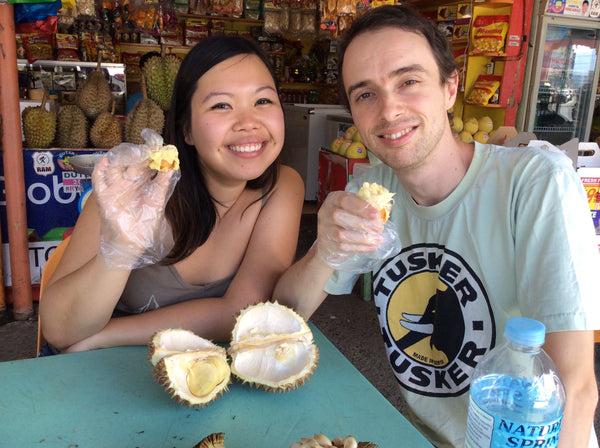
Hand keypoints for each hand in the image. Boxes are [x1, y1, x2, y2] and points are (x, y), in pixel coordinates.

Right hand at [92, 145, 177, 268]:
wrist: (130, 243)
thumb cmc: (144, 224)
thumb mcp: (157, 203)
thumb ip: (163, 185)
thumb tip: (172, 166)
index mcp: (143, 183)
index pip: (147, 163)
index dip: (152, 152)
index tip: (159, 142)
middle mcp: (128, 182)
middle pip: (132, 162)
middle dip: (140, 152)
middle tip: (148, 144)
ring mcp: (115, 187)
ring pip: (114, 165)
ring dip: (121, 156)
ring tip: (132, 151)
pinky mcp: (104, 196)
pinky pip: (99, 178)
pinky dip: (100, 168)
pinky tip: (106, 160)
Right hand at [316, 191, 384, 267]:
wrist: (330, 240)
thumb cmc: (347, 220)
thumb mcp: (357, 209)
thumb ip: (371, 206)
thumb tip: (387, 205)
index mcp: (334, 199)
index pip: (345, 200)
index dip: (361, 207)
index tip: (375, 214)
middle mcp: (326, 212)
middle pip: (339, 216)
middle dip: (362, 223)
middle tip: (379, 228)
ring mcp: (324, 229)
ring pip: (341, 234)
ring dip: (362, 238)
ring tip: (377, 239)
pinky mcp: (327, 244)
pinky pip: (343, 247)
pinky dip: (359, 247)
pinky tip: (371, 247)